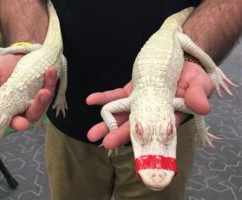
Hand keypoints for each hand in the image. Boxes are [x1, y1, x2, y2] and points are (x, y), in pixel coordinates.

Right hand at [0, 54, 57, 130]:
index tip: (23, 124)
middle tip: (44, 93)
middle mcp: (22, 108)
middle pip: (33, 115)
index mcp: (6, 109)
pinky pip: (49, 90)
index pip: (12, 122)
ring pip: (44, 103)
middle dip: (39, 106)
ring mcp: (35, 101)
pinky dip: (51, 81)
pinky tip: (51, 71)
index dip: (17, 124)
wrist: (13, 57)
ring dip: (48, 91)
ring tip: (49, 74)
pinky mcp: (44, 91)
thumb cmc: (0, 68)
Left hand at [86, 62, 214, 148]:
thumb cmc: (193, 77)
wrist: (181, 61)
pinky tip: (90, 101)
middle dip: (119, 135)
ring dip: (106, 122)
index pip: (155, 130)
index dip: (145, 138)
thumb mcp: (200, 84)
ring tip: (91, 134)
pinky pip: (115, 96)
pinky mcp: (131, 91)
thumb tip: (203, 108)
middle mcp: (151, 113)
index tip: (134, 147)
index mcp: (168, 116)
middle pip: (133, 126)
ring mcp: (138, 102)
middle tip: (106, 144)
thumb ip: (198, 95)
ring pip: (121, 114)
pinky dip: (104, 98)